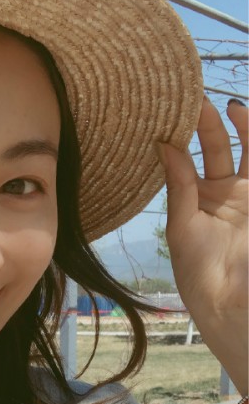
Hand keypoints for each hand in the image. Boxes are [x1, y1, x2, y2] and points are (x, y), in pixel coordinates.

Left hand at [158, 97, 247, 393]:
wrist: (232, 304)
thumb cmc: (199, 273)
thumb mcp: (182, 226)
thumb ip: (179, 184)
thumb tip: (164, 144)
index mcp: (196, 198)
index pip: (189, 156)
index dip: (183, 134)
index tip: (169, 109)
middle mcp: (224, 192)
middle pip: (218, 146)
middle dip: (210, 123)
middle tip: (197, 99)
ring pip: (248, 150)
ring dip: (242, 127)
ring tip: (232, 106)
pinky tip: (246, 119)